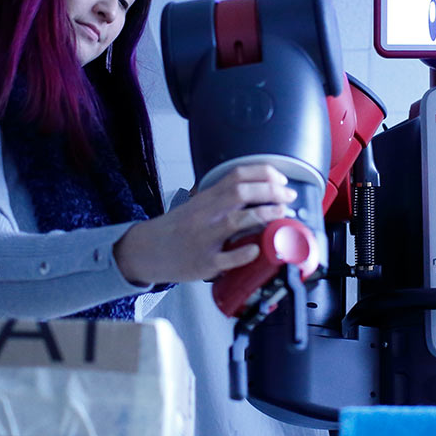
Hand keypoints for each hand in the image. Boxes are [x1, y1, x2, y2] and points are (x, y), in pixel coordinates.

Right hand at [113, 164, 296, 283]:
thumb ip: (222, 198)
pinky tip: (257, 248)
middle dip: (271, 191)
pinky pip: (228, 257)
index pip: (236, 175)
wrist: (146, 251)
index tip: (281, 178)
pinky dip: (245, 252)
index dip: (264, 173)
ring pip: (238, 221)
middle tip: (288, 196)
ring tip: (281, 214)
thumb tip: (258, 193)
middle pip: (241, 193)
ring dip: (264, 215)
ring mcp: (205, 239)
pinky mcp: (205, 263)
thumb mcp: (197, 205)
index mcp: (206, 199)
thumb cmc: (176, 229)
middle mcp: (206, 215)